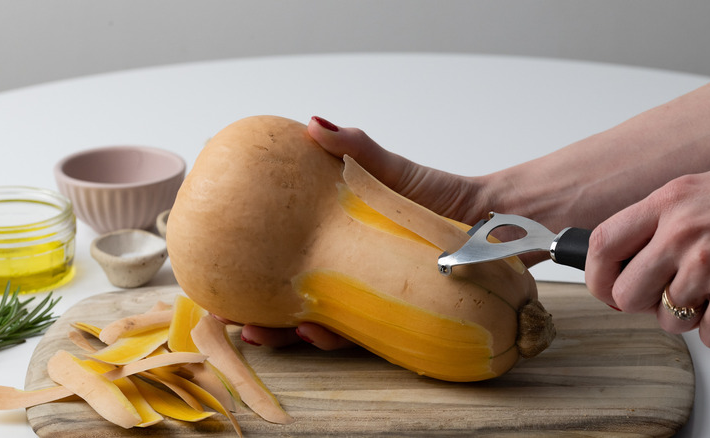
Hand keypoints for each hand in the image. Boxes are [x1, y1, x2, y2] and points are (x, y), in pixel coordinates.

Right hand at [236, 116, 493, 348]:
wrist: (489, 225)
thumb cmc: (437, 195)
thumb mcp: (391, 172)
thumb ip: (355, 149)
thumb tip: (312, 122)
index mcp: (337, 242)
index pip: (286, 254)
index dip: (252, 263)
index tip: (220, 260)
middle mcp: (347, 274)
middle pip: (291, 297)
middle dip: (258, 312)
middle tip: (230, 314)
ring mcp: (368, 298)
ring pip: (317, 322)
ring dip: (285, 332)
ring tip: (260, 330)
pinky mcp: (393, 319)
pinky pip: (357, 334)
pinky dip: (332, 335)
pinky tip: (315, 331)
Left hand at [585, 163, 709, 348]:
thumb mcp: (696, 191)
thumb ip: (656, 221)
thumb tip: (621, 260)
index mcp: (666, 202)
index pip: (602, 244)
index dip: (594, 275)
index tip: (604, 286)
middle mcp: (683, 234)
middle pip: (627, 295)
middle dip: (643, 304)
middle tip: (663, 295)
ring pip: (670, 321)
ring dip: (689, 316)